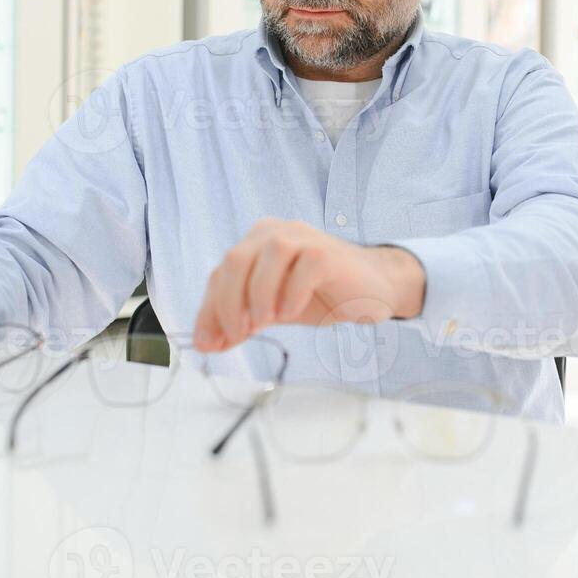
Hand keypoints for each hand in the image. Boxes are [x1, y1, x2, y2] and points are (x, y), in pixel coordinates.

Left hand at [193, 218, 424, 351]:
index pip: (219, 274)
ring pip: (267, 256)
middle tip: (238, 335)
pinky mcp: (328, 253)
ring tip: (265, 322)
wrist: (371, 288)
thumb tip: (206, 343)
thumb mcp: (271, 311)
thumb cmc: (319, 294)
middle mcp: (274, 233)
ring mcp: (303, 238)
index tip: (209, 344)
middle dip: (228, 303)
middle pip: (235, 260)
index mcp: (254, 243)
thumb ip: (239, 322)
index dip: (209, 310)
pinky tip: (291, 312)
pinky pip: (305, 266)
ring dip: (258, 294)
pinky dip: (292, 292)